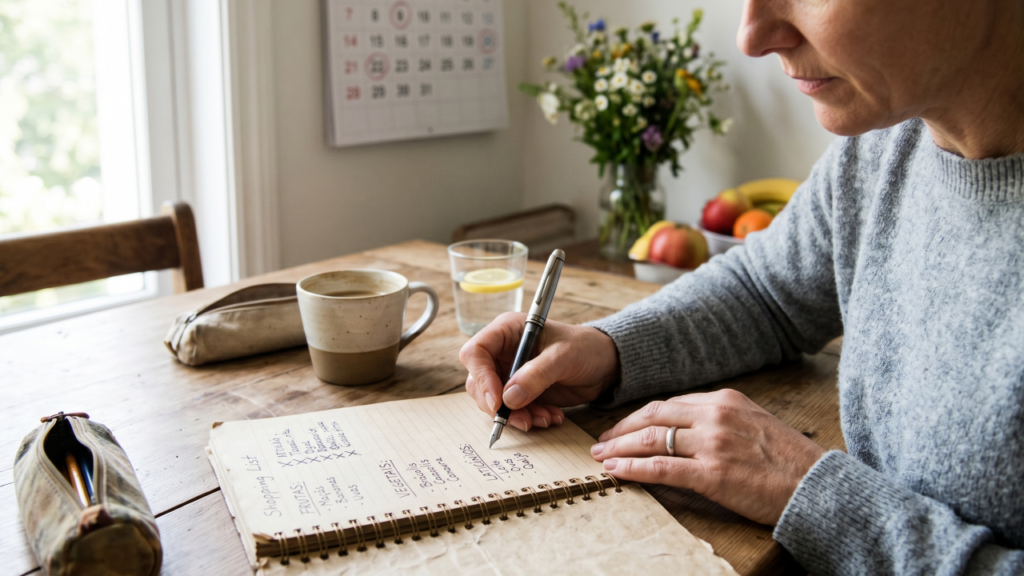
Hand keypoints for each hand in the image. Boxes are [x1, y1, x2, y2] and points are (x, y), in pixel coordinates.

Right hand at [459, 312, 619, 431]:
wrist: (605, 364)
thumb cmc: (586, 348)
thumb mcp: (563, 357)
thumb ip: (536, 375)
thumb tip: (508, 398)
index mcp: (507, 331)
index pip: (475, 352)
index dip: (481, 377)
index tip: (498, 401)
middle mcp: (503, 352)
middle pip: (479, 382)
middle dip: (499, 405)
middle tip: (523, 419)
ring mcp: (510, 373)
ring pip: (494, 401)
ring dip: (516, 416)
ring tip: (545, 418)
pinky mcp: (521, 392)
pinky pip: (513, 410)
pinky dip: (529, 418)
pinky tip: (552, 416)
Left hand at [591, 389, 825, 524]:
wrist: (815, 485)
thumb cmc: (788, 461)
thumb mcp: (753, 424)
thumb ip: (720, 421)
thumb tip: (687, 430)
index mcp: (724, 400)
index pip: (669, 404)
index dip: (640, 417)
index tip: (623, 428)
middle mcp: (715, 415)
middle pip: (653, 416)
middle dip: (622, 429)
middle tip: (602, 441)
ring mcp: (713, 443)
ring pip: (652, 439)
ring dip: (620, 448)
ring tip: (601, 457)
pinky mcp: (712, 473)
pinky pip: (661, 468)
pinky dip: (633, 469)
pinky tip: (616, 472)